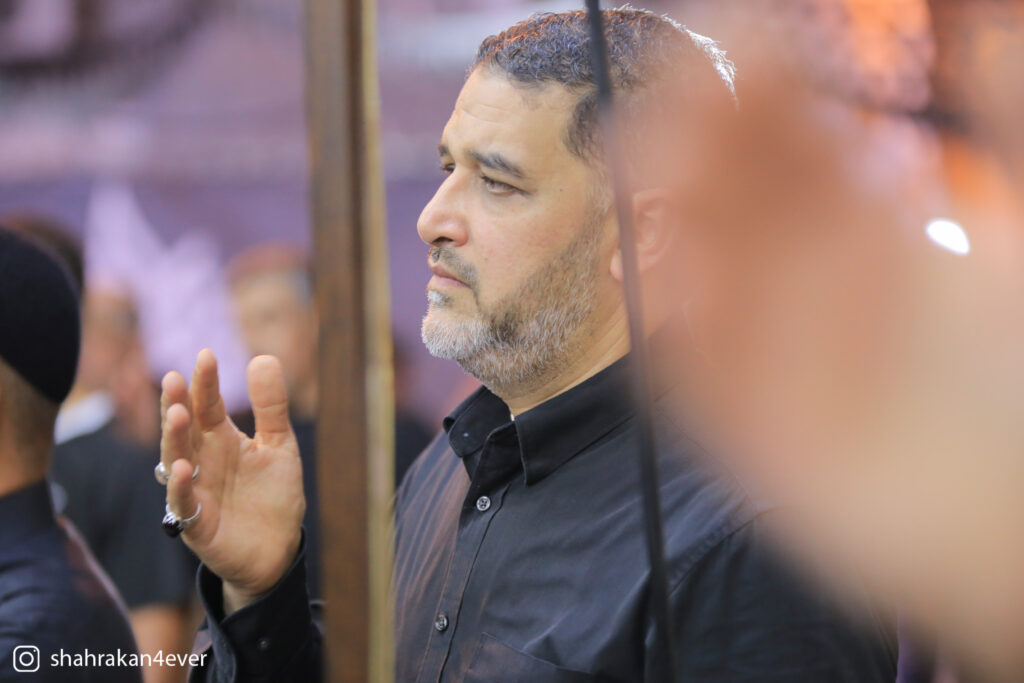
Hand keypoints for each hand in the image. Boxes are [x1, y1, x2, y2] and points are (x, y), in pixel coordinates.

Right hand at [160, 350, 304, 614]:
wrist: (278, 550)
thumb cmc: (273, 495)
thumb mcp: (279, 445)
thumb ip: (271, 407)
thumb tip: (263, 357)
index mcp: (221, 439)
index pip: (208, 404)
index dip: (206, 382)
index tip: (207, 355)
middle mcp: (202, 460)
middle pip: (184, 428)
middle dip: (177, 403)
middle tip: (175, 378)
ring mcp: (195, 490)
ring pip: (175, 459)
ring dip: (174, 438)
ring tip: (178, 414)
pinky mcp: (195, 522)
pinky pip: (181, 502)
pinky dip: (178, 486)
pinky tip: (181, 468)